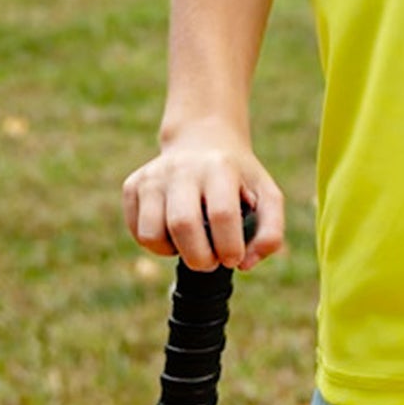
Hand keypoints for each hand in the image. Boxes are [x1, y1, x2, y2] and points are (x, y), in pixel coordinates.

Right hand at [122, 119, 284, 271]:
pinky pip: (138, 232)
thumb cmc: (238, 178)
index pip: (221, 214)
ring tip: (192, 244)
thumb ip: (270, 233)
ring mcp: (153, 176)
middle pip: (182, 225)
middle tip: (211, 261)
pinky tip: (174, 232)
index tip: (234, 258)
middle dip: (200, 257)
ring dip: (174, 252)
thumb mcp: (267, 196)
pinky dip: (157, 244)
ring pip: (152, 233)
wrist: (202, 140)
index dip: (229, 246)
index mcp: (220, 167)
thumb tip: (245, 265)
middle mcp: (182, 168)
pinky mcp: (133, 185)